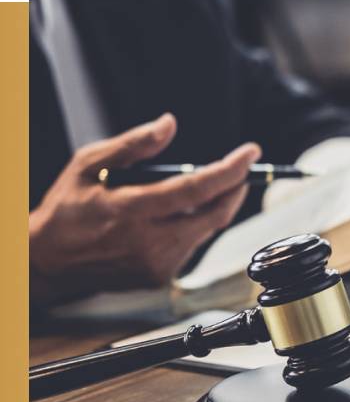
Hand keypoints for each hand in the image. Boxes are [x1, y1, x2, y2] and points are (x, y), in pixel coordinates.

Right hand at [29, 114, 260, 304]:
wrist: (46, 262)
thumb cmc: (67, 208)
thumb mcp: (87, 164)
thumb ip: (132, 144)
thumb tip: (169, 124)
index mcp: (130, 209)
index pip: (195, 189)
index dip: (229, 170)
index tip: (250, 152)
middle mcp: (148, 242)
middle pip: (214, 215)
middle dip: (235, 189)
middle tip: (241, 169)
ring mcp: (156, 264)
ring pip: (205, 230)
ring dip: (215, 206)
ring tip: (205, 186)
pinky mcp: (159, 276)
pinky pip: (191, 245)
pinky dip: (194, 225)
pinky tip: (179, 213)